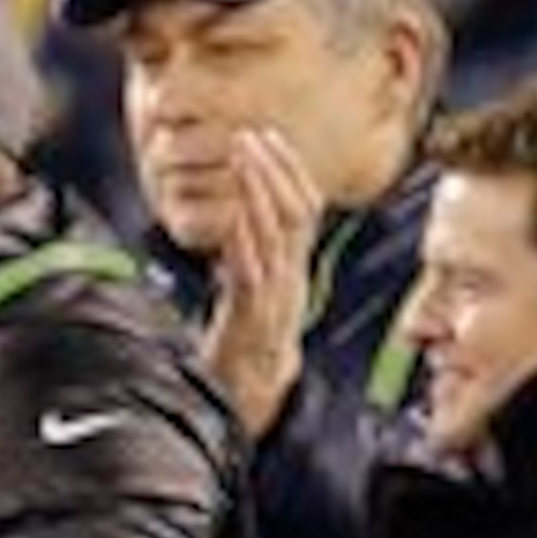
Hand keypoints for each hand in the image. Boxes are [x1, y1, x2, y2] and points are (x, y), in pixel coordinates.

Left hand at [199, 126, 324, 441]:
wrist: (250, 402)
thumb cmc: (244, 346)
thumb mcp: (252, 293)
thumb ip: (248, 258)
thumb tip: (235, 221)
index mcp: (292, 269)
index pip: (302, 208)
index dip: (289, 170)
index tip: (269, 136)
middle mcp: (291, 278)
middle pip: (296, 213)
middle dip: (275, 170)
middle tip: (253, 135)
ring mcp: (276, 299)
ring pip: (278, 236)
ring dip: (259, 193)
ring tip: (244, 158)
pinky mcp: (254, 321)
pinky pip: (254, 276)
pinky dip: (245, 244)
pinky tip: (234, 218)